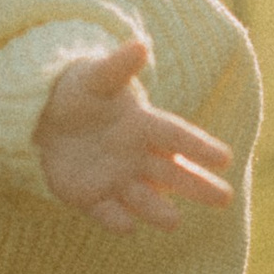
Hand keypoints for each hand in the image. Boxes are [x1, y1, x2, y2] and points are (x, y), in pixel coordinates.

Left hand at [36, 35, 234, 234]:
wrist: (47, 116)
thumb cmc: (82, 92)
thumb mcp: (96, 77)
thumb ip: (118, 67)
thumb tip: (140, 46)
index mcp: (144, 125)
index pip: (176, 136)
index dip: (199, 147)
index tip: (225, 158)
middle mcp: (137, 156)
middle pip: (172, 173)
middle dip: (198, 186)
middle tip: (226, 199)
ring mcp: (116, 179)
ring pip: (143, 197)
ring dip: (157, 210)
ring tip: (174, 223)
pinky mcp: (91, 197)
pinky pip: (105, 211)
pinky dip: (115, 219)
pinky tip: (126, 227)